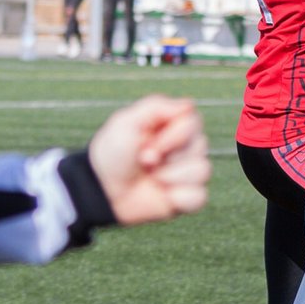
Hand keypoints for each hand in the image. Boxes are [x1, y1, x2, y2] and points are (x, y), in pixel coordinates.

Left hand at [88, 96, 209, 224]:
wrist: (101, 191)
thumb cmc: (112, 154)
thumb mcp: (126, 122)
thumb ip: (156, 107)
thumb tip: (190, 104)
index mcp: (171, 127)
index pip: (194, 122)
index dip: (175, 134)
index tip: (148, 144)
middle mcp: (183, 149)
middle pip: (200, 145)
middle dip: (168, 156)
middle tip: (144, 161)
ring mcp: (186, 174)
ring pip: (203, 170)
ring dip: (172, 176)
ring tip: (152, 179)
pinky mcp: (186, 198)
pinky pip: (200, 196)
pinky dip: (180, 197)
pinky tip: (164, 196)